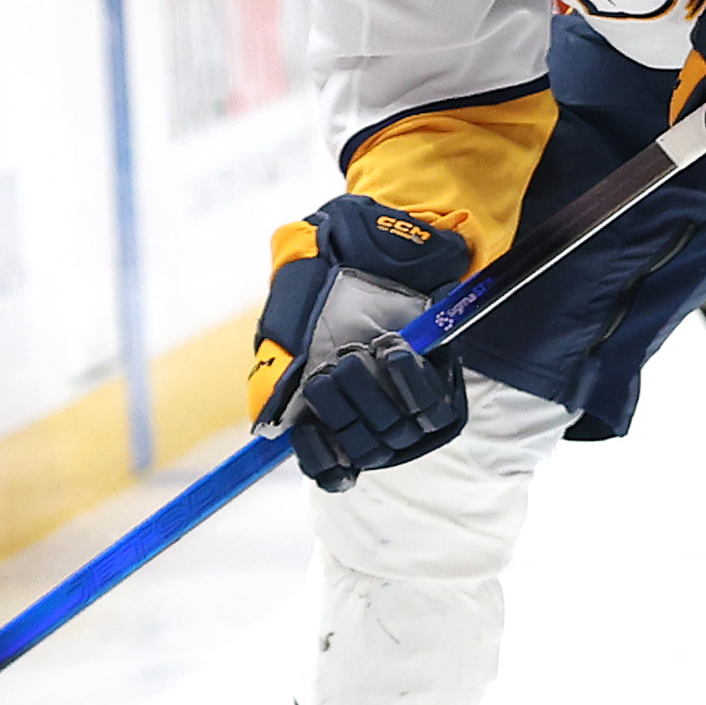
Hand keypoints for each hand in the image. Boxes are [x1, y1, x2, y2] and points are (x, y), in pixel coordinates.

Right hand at [253, 194, 479, 489]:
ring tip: (364, 347)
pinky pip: (431, 409)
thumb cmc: (329, 272)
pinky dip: (409, 382)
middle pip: (357, 449)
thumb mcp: (289, 310)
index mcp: (322, 408)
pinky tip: (395, 350)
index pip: (326, 467)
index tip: (310, 430)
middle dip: (340, 407)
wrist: (383, 238)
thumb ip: (274, 364)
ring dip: (372, 391)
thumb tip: (263, 421)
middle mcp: (367, 415)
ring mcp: (406, 407)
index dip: (319, 458)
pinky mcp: (442, 389)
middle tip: (335, 364)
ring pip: (391, 434)